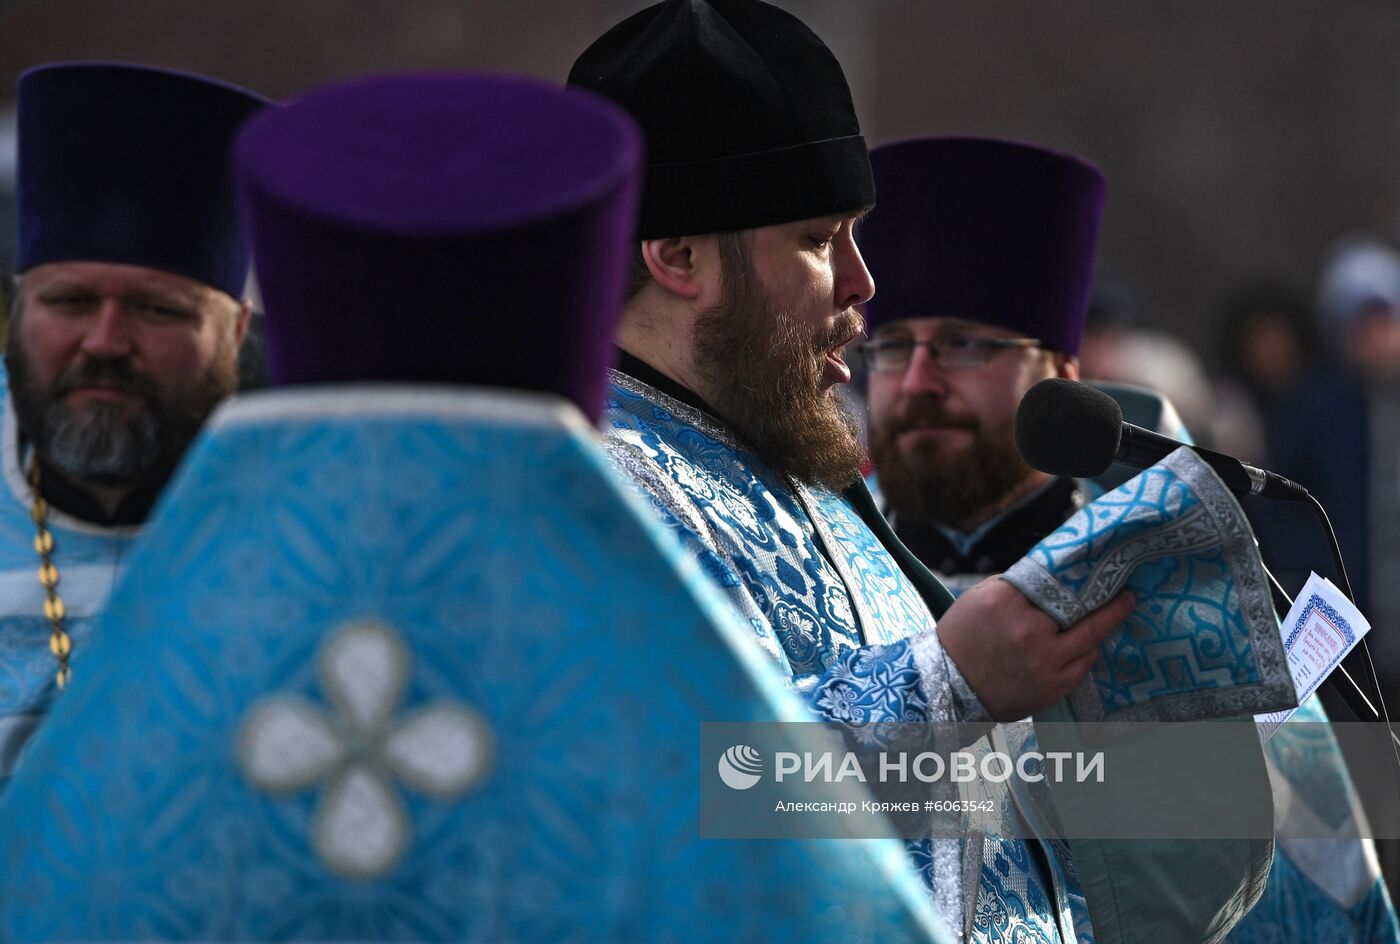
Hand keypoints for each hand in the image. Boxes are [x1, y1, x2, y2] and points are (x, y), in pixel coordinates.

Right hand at [937, 577, 1135, 720]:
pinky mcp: (1051, 686)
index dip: (1080, 575)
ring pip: (1090, 637)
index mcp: (1007, 602)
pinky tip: (1093, 643)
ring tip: (1120, 610)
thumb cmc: (961, 638)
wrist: (947, 685)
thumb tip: (1050, 577)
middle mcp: (1029, 630)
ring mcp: (1043, 660)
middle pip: (1079, 608)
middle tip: (1126, 592)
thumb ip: (1014, 587)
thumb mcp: (978, 599)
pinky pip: (1084, 663)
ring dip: (1108, 622)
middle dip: (1107, 599)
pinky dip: (1089, 650)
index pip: (1054, 581)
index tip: (1102, 570)